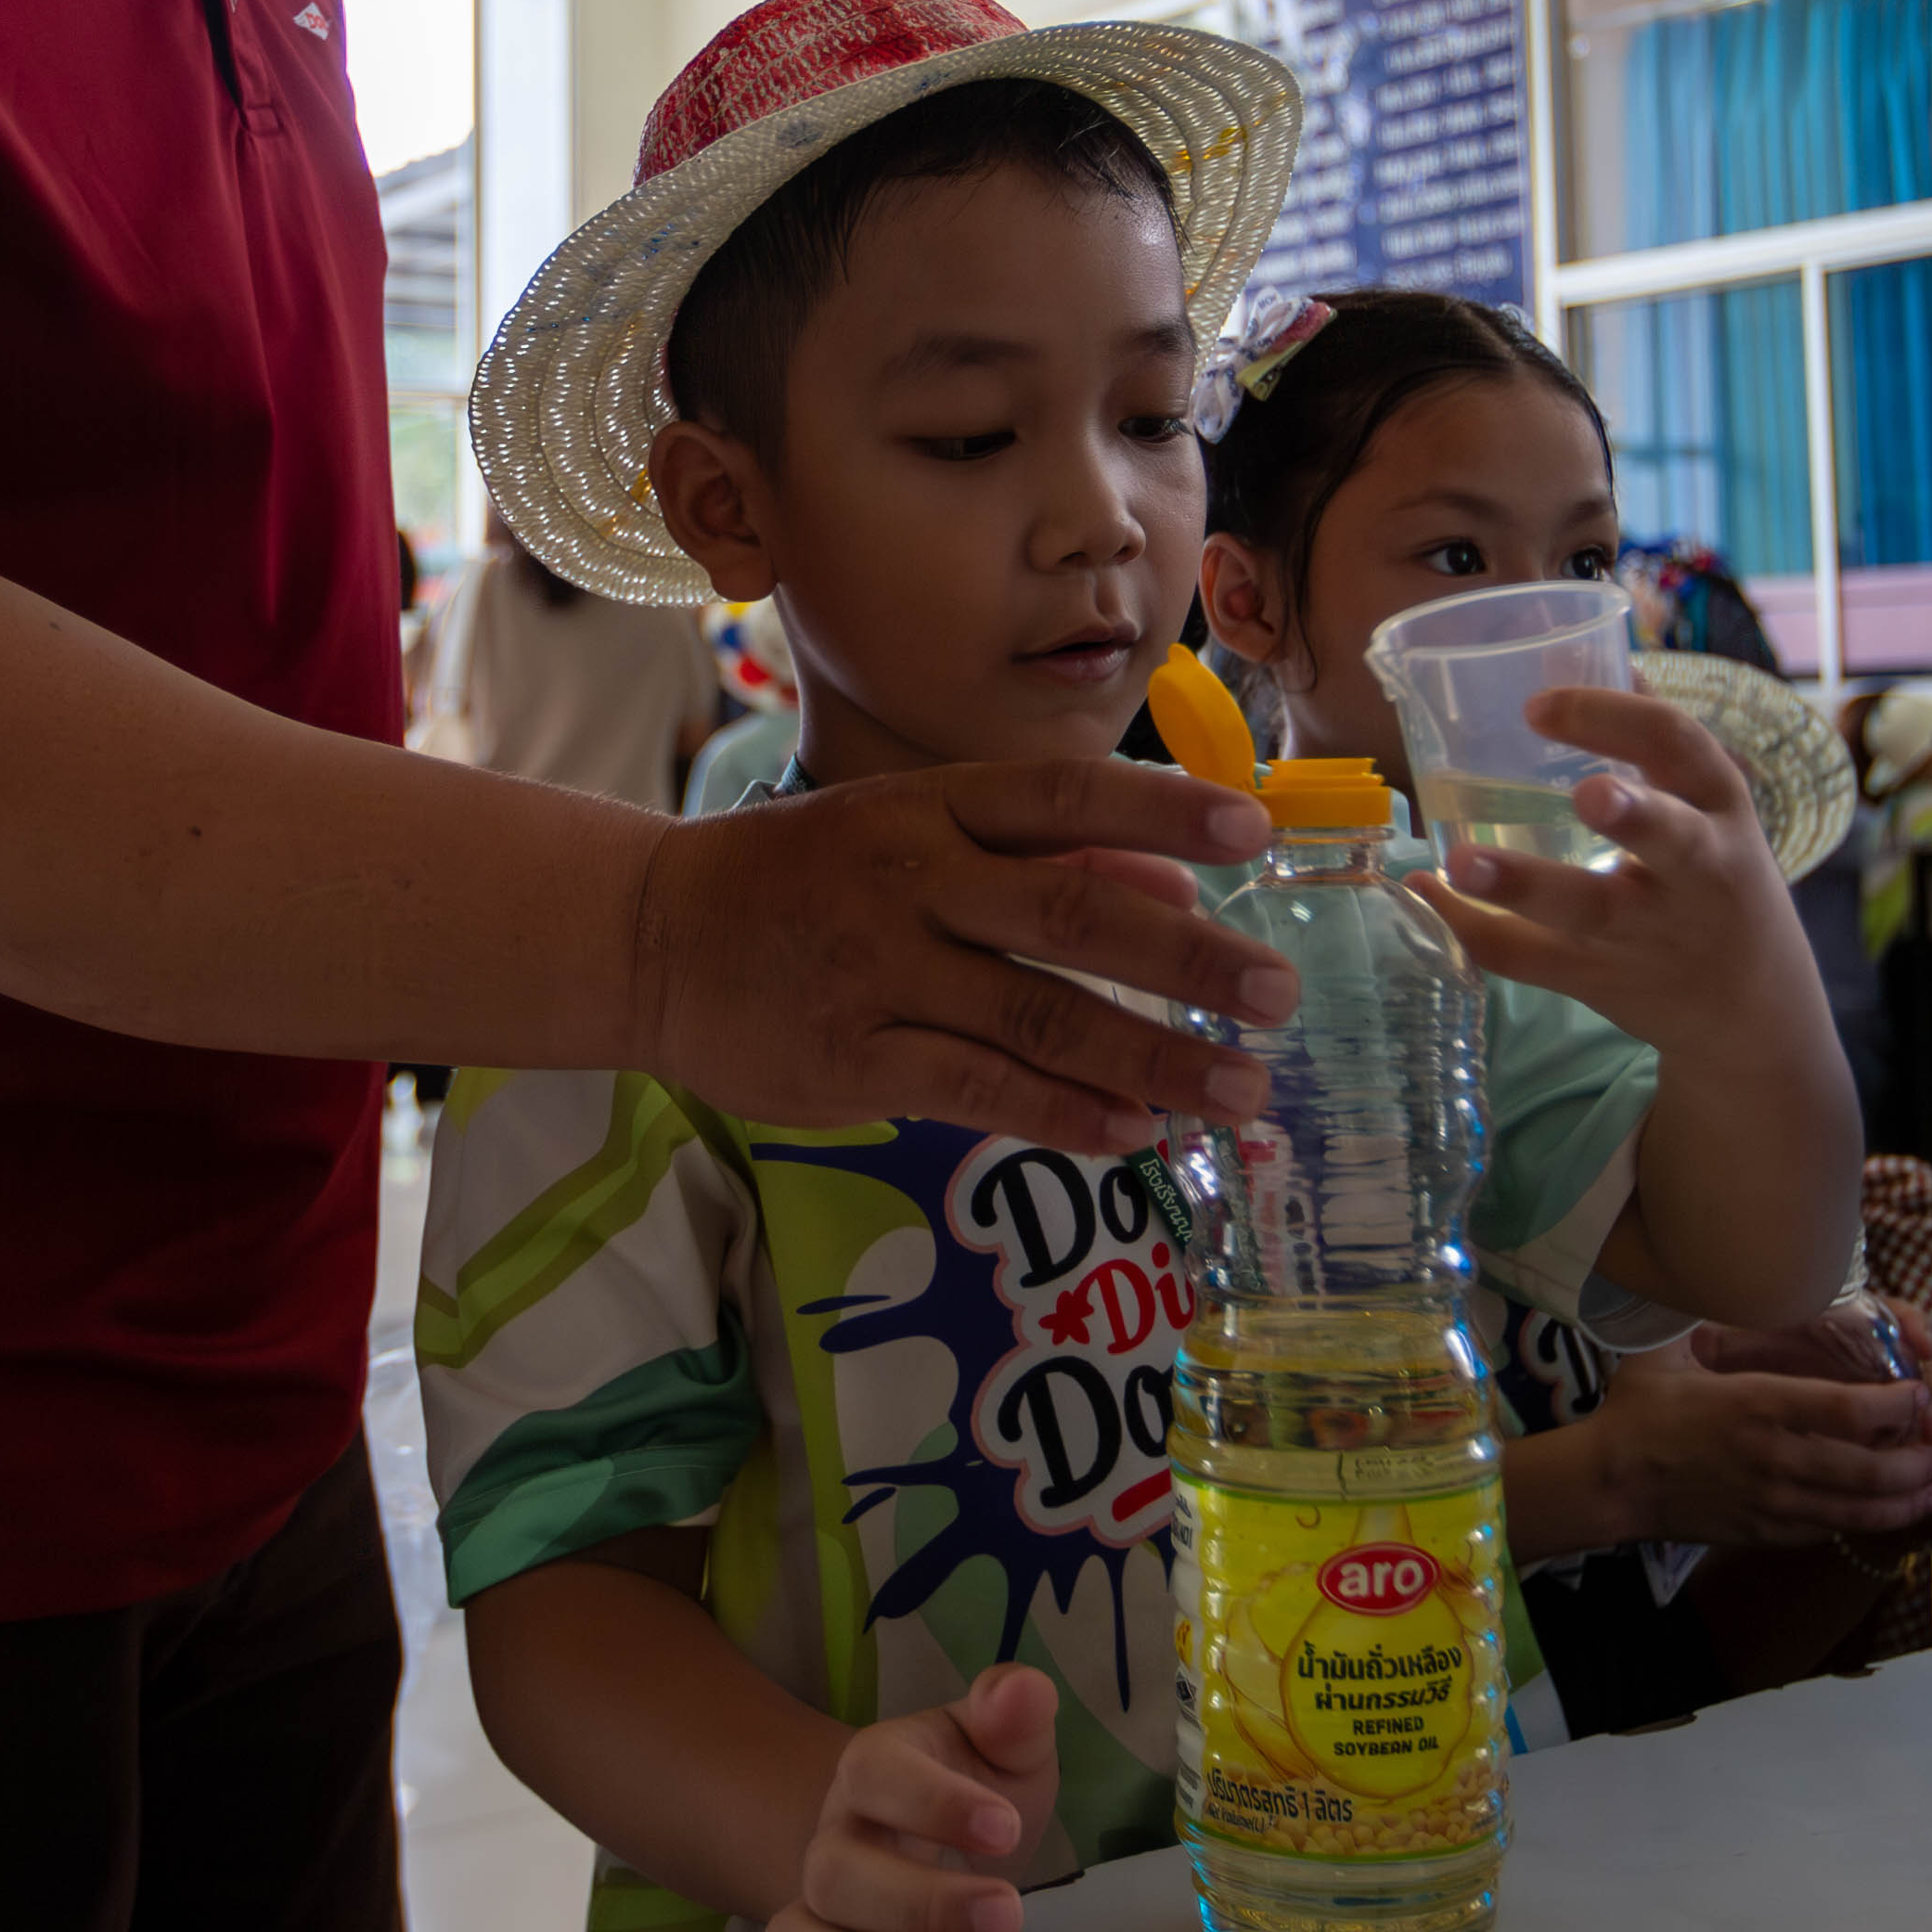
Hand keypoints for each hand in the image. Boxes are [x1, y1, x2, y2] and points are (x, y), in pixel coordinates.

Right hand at [639, 766, 1292, 1157]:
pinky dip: (1063, 1118)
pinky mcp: (852, 1062)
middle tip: (1277, 995)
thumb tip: (1174, 882)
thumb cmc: (806, 879)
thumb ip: (1042, 858)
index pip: (1063, 797)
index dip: (1162, 812)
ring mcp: (879, 975)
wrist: (653, 936)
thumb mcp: (914, 835)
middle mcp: (910, 882)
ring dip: (1149, 1057)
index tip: (1255, 832)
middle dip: (1184, 960)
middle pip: (1067, 917)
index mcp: (930, 809)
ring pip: (1036, 1020)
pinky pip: (977, 1092)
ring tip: (1237, 1089)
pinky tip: (1133, 1135)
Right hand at [767, 1666, 1057, 1931]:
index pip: (873, 1774)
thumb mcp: (1005, 1749)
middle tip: (1010, 1913)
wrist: (930, 1854)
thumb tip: (1021, 1690)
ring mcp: (830, 1931)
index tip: (1007, 1827)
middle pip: (834, 1873)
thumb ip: (1013, 1716)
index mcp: (873, 1777)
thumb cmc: (974, 1792)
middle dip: (916, 1900)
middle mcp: (834, 1850)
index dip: (931, 1801)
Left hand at [1426, 686, 1841, 1097]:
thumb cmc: (1720, 881)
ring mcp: (1650, 933)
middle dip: (1632, 816)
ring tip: (1459, 863)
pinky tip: (1426, 891)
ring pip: (1588, 911)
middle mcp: (1698, 869)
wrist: (1753, 1009)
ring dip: (1523, 886)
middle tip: (1585, 793)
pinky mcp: (1604, 981)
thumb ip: (1659, 742)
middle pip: (1670, 839)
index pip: (1679, 745)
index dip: (1614, 717)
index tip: (1539, 704)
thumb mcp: (1714, 808)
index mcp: (1721, 806)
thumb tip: (1610, 651)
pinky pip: (1533, 960)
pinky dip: (1474, 930)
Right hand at [1565, 1334, 1931, 1546]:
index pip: (1851, 1411)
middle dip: (1919, 1458)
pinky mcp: (1766, 1532)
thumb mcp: (1669, 1347)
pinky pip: (1831, 1530)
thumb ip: (1707, 1313)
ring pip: (1861, 1510)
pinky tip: (1887, 1510)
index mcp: (1757, 1405)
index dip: (1899, 1406)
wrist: (1611, 1481)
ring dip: (1906, 1500)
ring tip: (1930, 1487)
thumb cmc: (1639, 1408)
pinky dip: (1867, 1521)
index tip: (1917, 1394)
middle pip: (1873, 1468)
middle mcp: (1774, 1458)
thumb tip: (1730, 1272)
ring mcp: (1772, 1502)